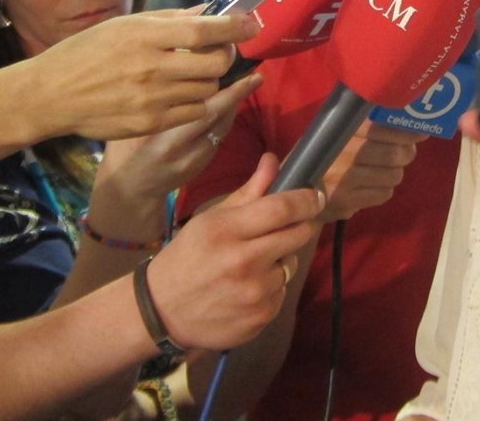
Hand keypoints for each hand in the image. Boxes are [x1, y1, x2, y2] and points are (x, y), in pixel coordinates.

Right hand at [16, 10, 259, 140]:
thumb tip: (208, 11)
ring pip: (208, 89)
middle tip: (219, 51)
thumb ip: (170, 20)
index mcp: (144, 35)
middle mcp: (152, 66)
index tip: (251, 23)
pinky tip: (182, 93)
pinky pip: (194, 112)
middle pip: (214, 63)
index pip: (204, 31)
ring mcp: (152, 98)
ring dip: (209, 79)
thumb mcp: (124, 25)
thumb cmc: (87, 52)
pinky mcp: (151, 123)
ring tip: (193, 73)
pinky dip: (197, 102)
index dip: (234, 27)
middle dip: (225, 55)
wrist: (52, 94)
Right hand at [85, 72, 262, 242]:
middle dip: (239, 97)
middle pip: (220, 121)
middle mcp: (186, 154)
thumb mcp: (134, 128)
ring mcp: (197, 162)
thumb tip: (181, 76)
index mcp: (167, 143)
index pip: (205, 114)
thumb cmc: (124, 152)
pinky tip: (226, 103)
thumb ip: (159, 108)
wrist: (130, 190)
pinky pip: (218, 137)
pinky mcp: (202, 166)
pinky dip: (225, 118)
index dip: (231, 94)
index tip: (248, 76)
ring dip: (234, 106)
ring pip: (223, 129)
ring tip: (243, 83)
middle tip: (255, 76)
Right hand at [147, 153, 323, 351]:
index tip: (316, 195)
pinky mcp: (260, 318)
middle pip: (297, 235)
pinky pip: (282, 293)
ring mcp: (254, 293)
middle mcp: (243, 262)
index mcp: (227, 231)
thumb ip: (248, 192)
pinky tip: (247, 288)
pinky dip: (271, 287)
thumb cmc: (188, 257)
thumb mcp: (210, 219)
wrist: (163, 310)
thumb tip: (274, 161)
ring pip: (291, 265)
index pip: (281, 209)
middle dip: (297, 227)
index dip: (305, 199)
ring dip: (280, 260)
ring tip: (252, 265)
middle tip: (283, 229)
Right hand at [318, 121, 423, 221]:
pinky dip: (385, 189)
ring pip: (393, 175)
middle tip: (407, 150)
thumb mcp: (330, 131)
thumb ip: (360, 123)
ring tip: (387, 167)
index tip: (420, 131)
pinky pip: (384, 194)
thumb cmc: (317, 154)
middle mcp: (342, 154)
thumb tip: (402, 118)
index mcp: (338, 131)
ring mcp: (345, 181)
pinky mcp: (348, 202)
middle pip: (394, 154)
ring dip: (395, 171)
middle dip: (407, 152)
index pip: (381, 128)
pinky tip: (374, 184)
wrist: (292, 190)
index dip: (405, 131)